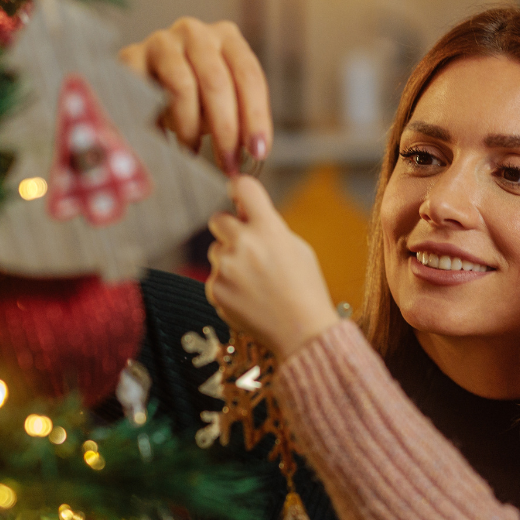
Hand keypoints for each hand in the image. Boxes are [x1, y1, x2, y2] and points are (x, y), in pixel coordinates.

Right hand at [119, 17, 270, 174]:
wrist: (143, 87)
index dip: (255, 117)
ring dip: (190, 128)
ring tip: (192, 152)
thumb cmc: (193, 99)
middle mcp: (196, 32)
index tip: (257, 151)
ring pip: (183, 87)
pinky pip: (147, 93)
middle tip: (227, 164)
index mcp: (227, 38)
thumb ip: (239, 118)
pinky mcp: (131, 56)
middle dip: (225, 129)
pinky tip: (164, 142)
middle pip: (217, 82)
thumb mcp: (221, 103)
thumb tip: (253, 153)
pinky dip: (158, 122)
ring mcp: (162, 41)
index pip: (249, 76)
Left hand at [206, 176, 341, 357]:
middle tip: (246, 245)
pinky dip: (227, 284)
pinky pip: (214, 277)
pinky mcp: (214, 290)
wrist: (302, 333)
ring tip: (254, 281)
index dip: (238, 188)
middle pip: (218, 219)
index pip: (243, 187)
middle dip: (230, 228)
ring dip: (228, 259)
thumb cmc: (305, 289)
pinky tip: (249, 297)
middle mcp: (242, 244)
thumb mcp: (298, 248)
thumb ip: (270, 227)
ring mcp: (224, 269)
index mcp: (268, 228)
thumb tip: (244, 212)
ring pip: (215, 251)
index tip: (236, 193)